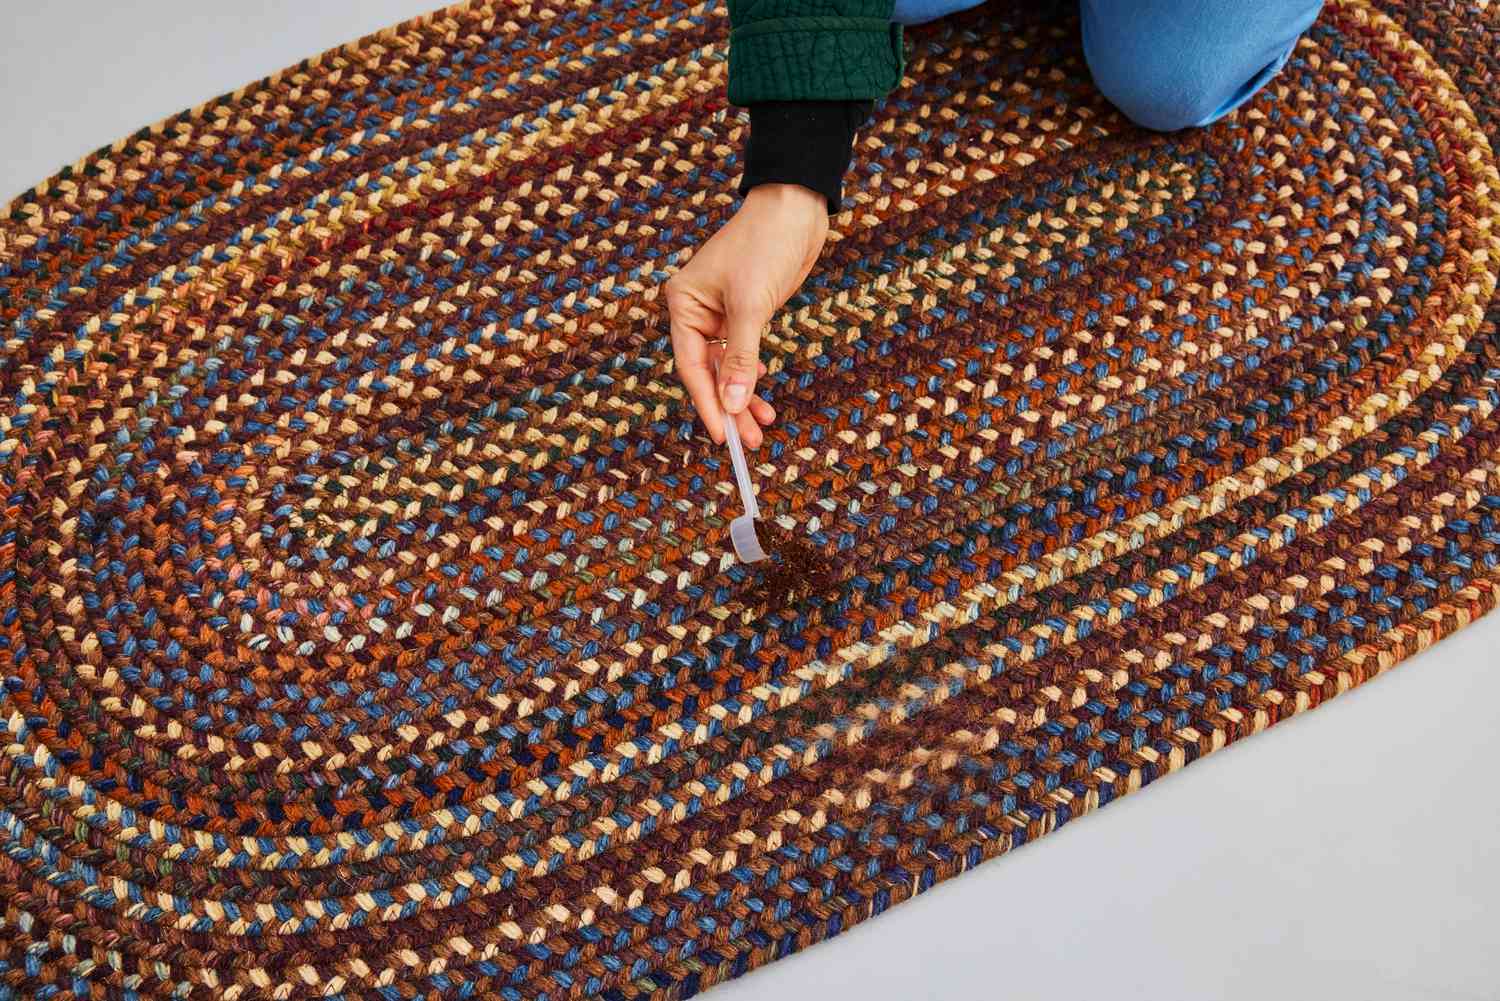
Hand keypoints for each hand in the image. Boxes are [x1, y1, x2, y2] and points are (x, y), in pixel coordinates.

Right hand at [666, 183, 829, 446]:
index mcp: (683, 304)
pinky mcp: (745, 314)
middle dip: (728, 407)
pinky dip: (753, 377)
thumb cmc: (766, 243)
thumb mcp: (752, 305)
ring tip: (762, 428)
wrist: (796, 206)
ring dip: (743, 398)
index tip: (723, 436)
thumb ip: (742, 357)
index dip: (706, 404)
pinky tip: (763, 399)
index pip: (691, 366)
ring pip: (727, 369)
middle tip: (748, 441)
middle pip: (707, 373)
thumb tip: (733, 404)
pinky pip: (744, 356)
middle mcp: (696, 311)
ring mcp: (720, 314)